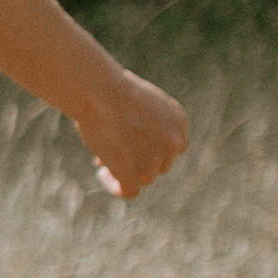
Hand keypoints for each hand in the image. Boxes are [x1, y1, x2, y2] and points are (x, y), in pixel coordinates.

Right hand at [74, 71, 189, 200]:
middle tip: (110, 149)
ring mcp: (155, 159)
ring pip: (143, 177)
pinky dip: (116, 186)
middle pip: (158, 164)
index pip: (169, 145)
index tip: (128, 141)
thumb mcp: (134, 98)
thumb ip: (141, 120)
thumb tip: (125, 134)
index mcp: (177, 121)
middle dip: (136, 159)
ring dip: (124, 169)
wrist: (101, 92)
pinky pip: (129, 191)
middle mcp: (173, 142)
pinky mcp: (135, 173)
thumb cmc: (109, 87)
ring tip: (101, 157)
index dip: (149, 146)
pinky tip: (103, 174)